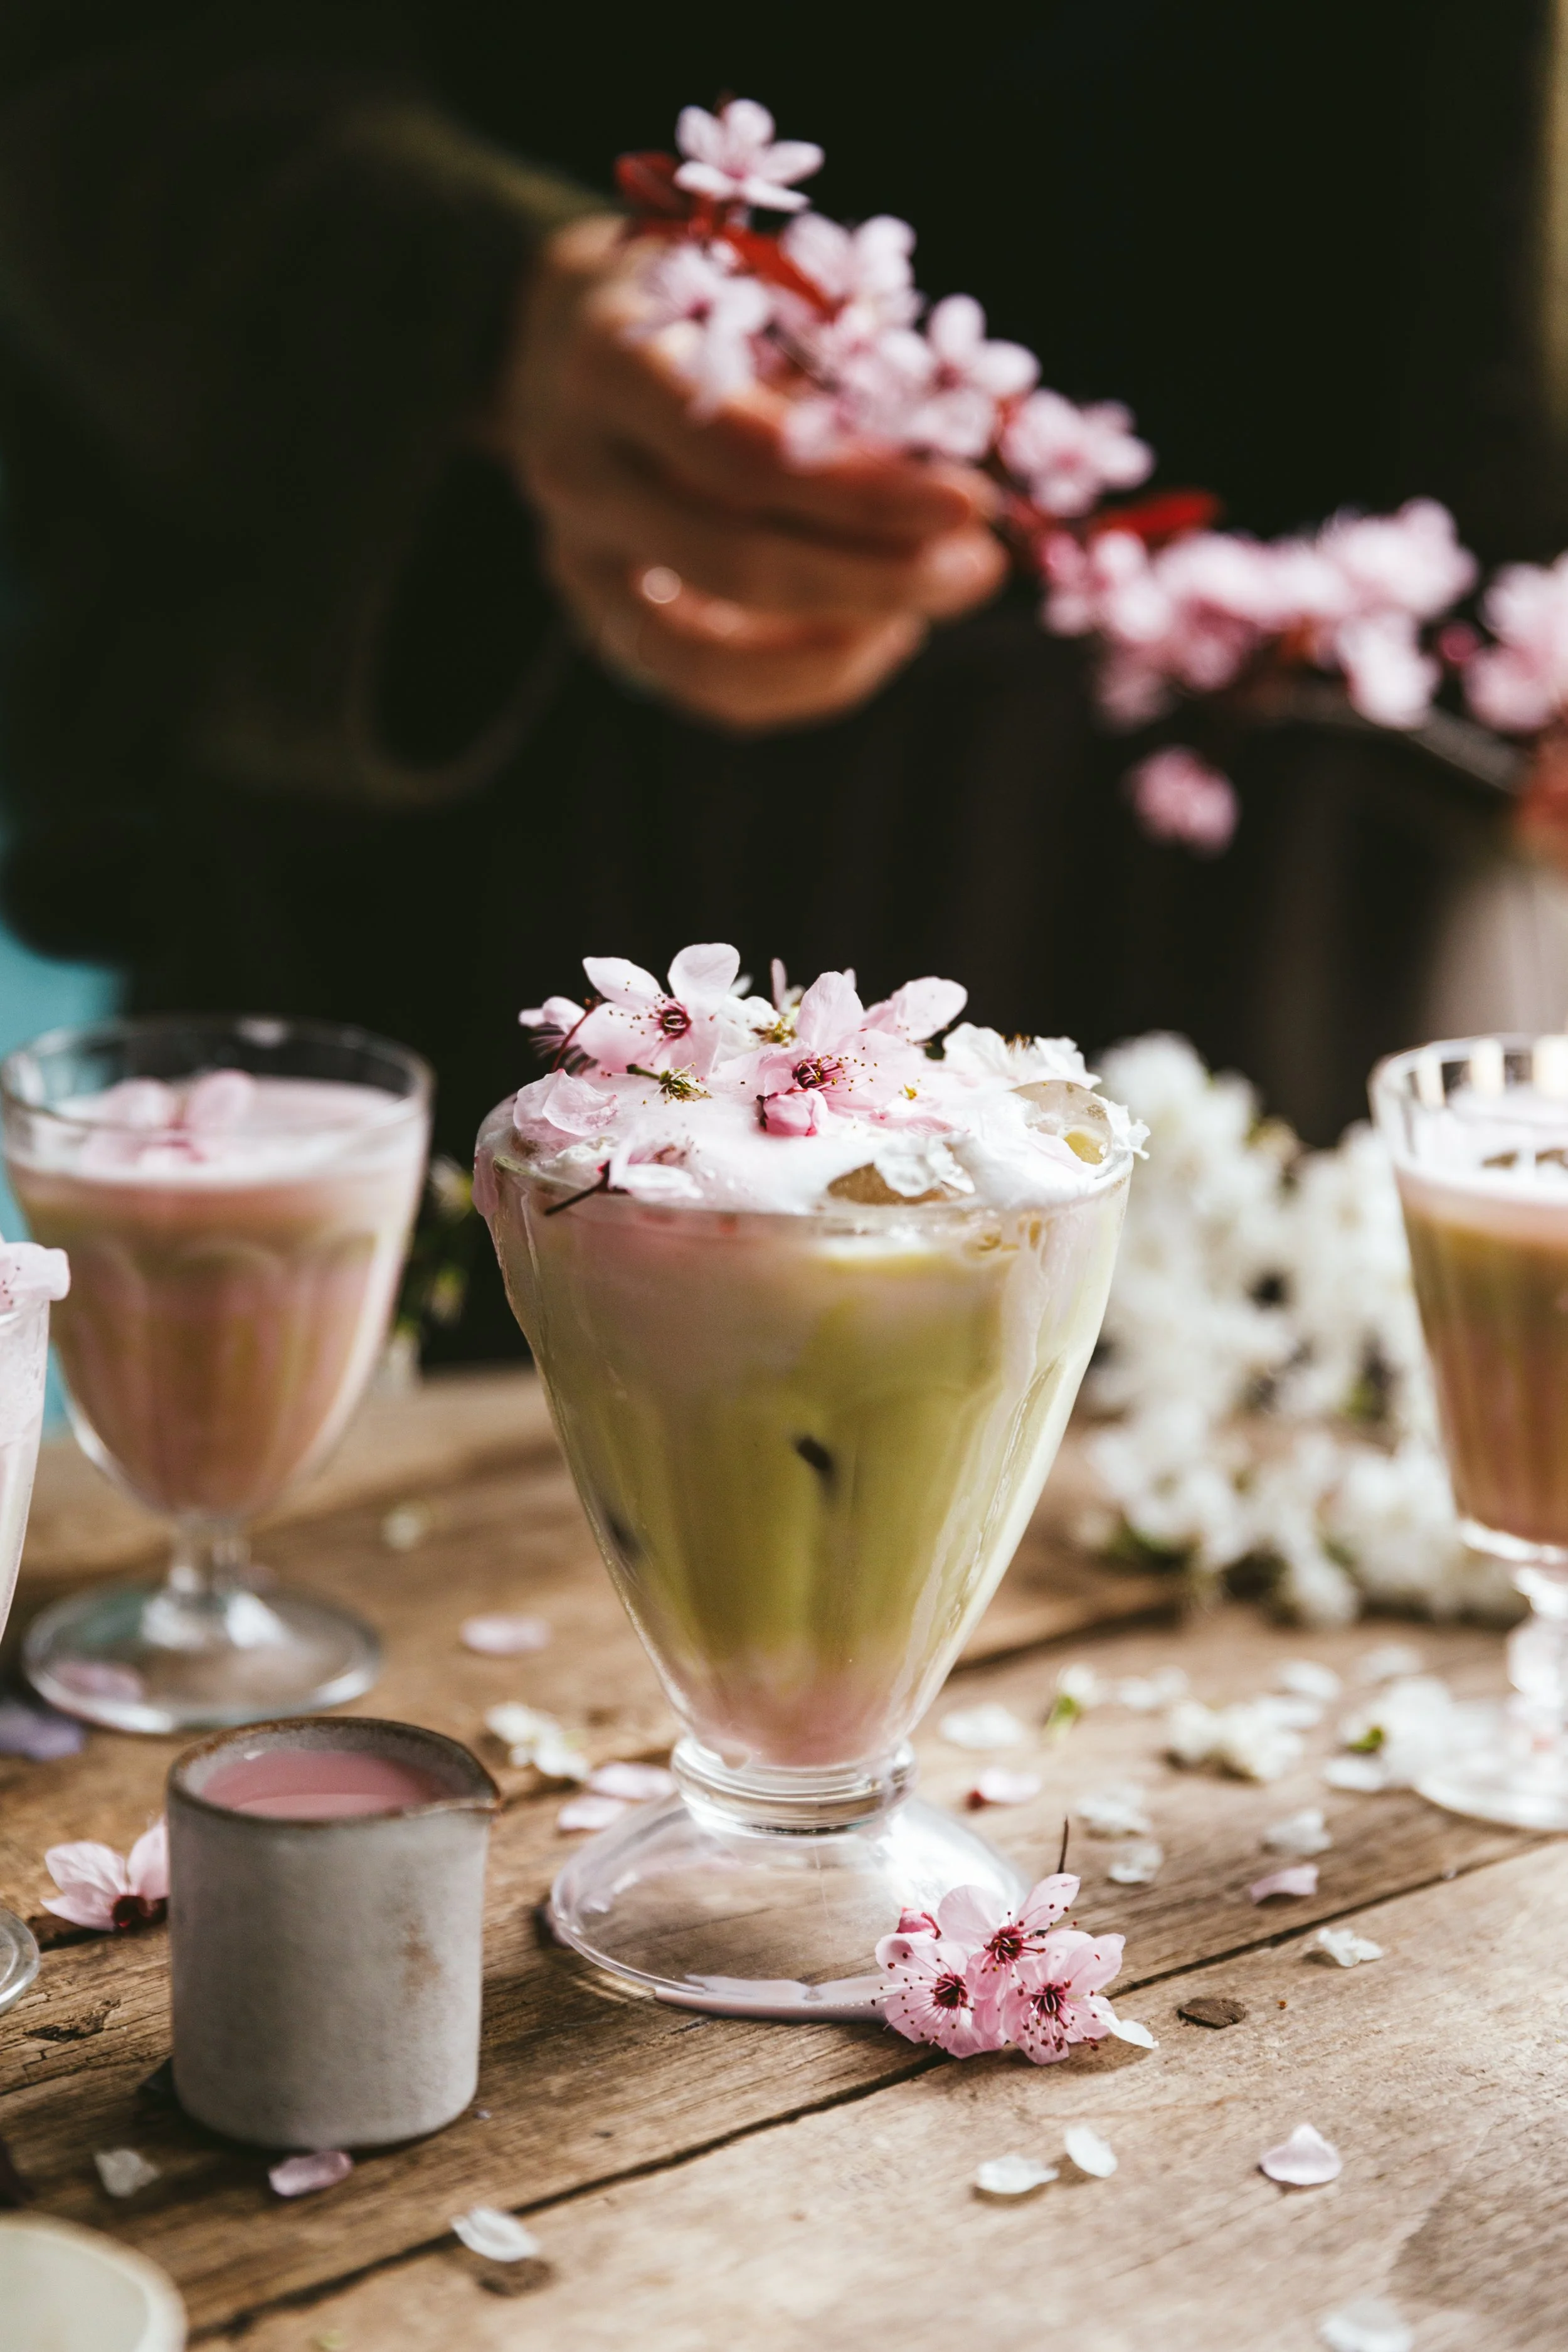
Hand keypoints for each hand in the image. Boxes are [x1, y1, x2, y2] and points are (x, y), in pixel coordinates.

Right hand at [481, 216, 1007, 731]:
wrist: (566, 335)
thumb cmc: (700, 294)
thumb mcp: (759, 279)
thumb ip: (838, 358)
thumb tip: (963, 448)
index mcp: (609, 361)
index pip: (744, 453)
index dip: (864, 491)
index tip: (970, 500)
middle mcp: (576, 471)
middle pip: (736, 562)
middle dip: (877, 576)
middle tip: (980, 566)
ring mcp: (578, 559)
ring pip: (713, 654)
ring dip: (847, 638)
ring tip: (940, 595)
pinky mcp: (601, 620)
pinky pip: (710, 686)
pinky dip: (809, 675)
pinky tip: (881, 633)